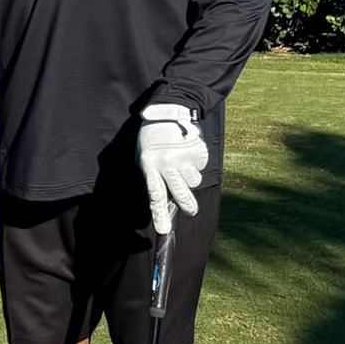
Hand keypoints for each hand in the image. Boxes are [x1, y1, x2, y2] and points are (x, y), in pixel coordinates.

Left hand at [137, 104, 206, 235]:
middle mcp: (167, 164)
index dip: (160, 215)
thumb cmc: (152, 139)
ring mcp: (183, 158)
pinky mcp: (196, 151)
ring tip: (183, 164)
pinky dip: (196, 163)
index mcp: (150, 166)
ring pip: (194, 181)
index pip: (155, 196)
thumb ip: (153, 177)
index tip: (164, 230)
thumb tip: (164, 200)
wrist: (167, 113)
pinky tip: (188, 152)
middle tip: (191, 211)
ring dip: (191, 177)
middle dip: (187, 206)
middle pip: (180, 194)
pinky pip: (200, 167)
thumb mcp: (144, 157)